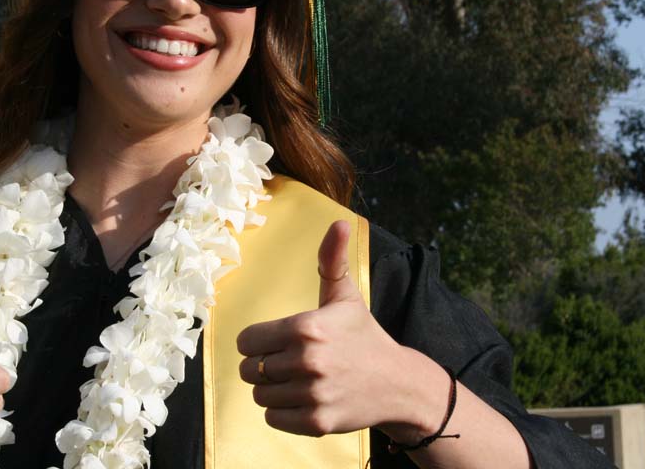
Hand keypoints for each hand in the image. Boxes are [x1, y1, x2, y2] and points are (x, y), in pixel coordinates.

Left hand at [236, 220, 424, 436]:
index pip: (246, 341)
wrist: (397, 383)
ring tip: (297, 380)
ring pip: (260, 396)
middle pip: (250, 370)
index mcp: (306, 327)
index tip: (276, 342)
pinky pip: (273, 419)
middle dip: (263, 366)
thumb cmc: (363, 335)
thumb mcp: (345, 296)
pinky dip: (282, 412)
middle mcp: (307, 361)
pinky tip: (303, 398)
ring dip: (272, 390)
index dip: (257, 342)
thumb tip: (338, 222)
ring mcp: (312, 394)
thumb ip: (331, 259)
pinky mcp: (317, 422)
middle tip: (288, 362)